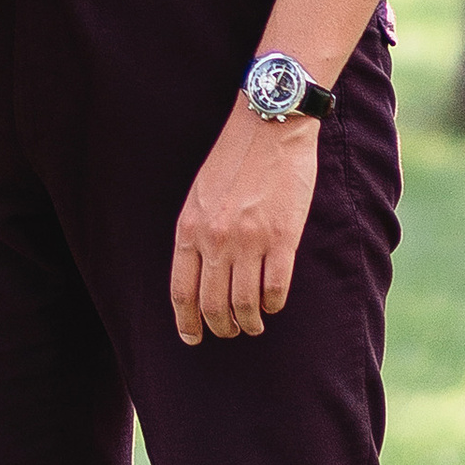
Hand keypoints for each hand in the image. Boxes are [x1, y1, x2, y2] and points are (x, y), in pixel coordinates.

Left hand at [171, 98, 318, 344]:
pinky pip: (275, 289)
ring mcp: (249, 241)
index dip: (187, 322)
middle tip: (229, 332)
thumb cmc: (233, 159)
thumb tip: (200, 274)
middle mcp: (215, 240)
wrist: (269, 126)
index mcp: (189, 228)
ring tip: (253, 325)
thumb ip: (197, 232)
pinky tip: (273, 304)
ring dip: (249, 322)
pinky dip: (273, 304)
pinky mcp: (283, 239)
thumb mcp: (199, 194)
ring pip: (245, 305)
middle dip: (220, 327)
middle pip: (212, 305)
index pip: (182, 291)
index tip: (192, 337)